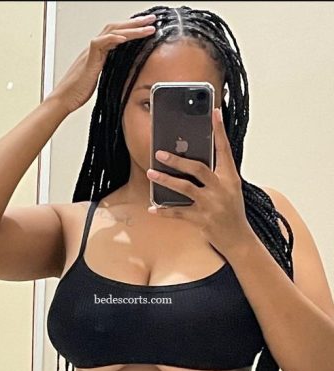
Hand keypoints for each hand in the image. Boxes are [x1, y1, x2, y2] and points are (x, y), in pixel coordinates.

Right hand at [46, 14, 156, 113]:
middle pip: (117, 28)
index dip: (133, 30)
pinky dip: (112, 39)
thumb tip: (124, 73)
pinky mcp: (88, 59)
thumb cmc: (79, 91)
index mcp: (100, 52)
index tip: (147, 28)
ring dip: (131, 28)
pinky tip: (124, 38)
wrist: (64, 98)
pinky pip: (100, 43)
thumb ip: (111, 71)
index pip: (118, 34)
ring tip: (146, 26)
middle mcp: (96, 48)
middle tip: (152, 19)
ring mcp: (92, 52)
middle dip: (136, 23)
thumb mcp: (101, 79)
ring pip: (112, 32)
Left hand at [146, 108, 254, 257]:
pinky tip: (152, 208)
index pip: (225, 150)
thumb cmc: (232, 211)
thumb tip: (193, 158)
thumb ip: (216, 174)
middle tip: (160, 153)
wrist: (238, 239)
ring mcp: (211, 205)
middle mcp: (221, 189)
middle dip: (178, 160)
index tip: (214, 112)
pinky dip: (164, 211)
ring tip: (150, 173)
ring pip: (185, 188)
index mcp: (230, 178)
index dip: (219, 130)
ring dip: (166, 180)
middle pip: (198, 168)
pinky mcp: (202, 220)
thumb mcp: (230, 189)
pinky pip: (179, 213)